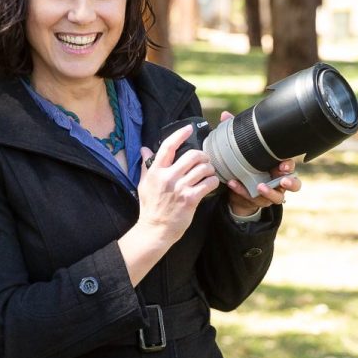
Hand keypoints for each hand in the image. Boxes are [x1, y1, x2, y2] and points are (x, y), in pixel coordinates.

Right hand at [133, 123, 220, 246]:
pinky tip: (211, 183)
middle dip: (202, 155)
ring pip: (203, 168)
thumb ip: (146, 165)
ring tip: (208, 172)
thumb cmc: (150, 207)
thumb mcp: (144, 184)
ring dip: (209, 168)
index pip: (168, 146)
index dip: (180, 134)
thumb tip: (144, 149)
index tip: (189, 128)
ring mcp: (180, 188)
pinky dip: (213, 181)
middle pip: (192, 155)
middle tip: (204, 159)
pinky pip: (208, 183)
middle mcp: (168, 177)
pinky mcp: (190, 199)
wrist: (155, 229)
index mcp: (156, 171)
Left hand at [221, 110, 301, 216]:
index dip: (289, 165)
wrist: (238, 186)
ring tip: (259, 187)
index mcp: (278, 166)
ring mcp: (271, 193)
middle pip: (294, 184)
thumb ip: (237, 133)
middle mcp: (278, 181)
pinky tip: (234, 184)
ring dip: (270, 192)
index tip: (284, 164)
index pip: (290, 165)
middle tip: (283, 180)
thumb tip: (226, 116)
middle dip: (290, 182)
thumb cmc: (246, 164)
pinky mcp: (258, 201)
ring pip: (278, 197)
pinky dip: (242, 191)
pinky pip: (253, 199)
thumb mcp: (243, 149)